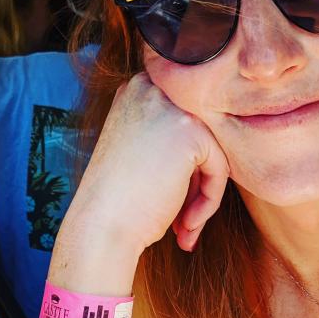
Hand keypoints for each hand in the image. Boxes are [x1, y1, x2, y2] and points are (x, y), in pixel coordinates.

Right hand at [51, 73, 229, 291]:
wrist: (99, 229)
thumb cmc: (117, 202)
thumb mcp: (141, 154)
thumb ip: (172, 139)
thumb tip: (214, 146)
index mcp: (135, 91)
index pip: (183, 124)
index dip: (184, 167)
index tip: (173, 200)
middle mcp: (150, 89)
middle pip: (199, 135)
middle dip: (195, 182)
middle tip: (182, 221)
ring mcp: (171, 106)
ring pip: (212, 151)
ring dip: (202, 195)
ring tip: (184, 228)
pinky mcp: (190, 130)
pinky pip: (220, 167)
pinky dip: (209, 200)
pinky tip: (185, 224)